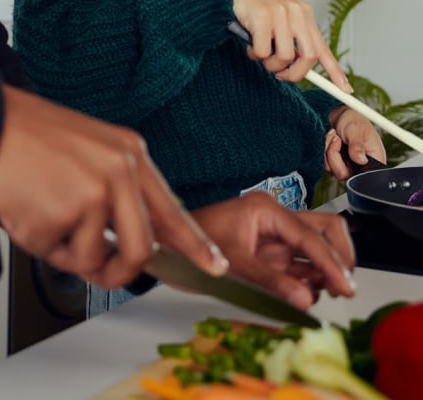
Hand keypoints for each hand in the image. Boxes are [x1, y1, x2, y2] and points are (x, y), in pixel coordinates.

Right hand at [0, 85, 227, 288]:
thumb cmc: (24, 137)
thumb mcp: (86, 149)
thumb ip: (113, 189)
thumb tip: (122, 241)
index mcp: (128, 152)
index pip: (170, 208)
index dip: (194, 243)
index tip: (214, 266)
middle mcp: (120, 170)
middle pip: (140, 249)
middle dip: (117, 271)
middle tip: (95, 268)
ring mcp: (95, 192)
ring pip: (93, 259)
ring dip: (63, 251)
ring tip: (41, 214)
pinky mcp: (66, 212)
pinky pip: (55, 256)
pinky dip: (35, 242)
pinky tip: (23, 208)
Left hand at [191, 192, 355, 310]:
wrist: (163, 247)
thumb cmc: (188, 245)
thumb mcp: (231, 265)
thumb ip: (270, 282)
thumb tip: (306, 300)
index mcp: (265, 210)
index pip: (311, 235)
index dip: (332, 263)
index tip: (346, 288)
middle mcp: (274, 219)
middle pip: (323, 230)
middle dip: (338, 258)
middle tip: (343, 289)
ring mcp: (273, 237)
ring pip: (315, 249)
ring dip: (325, 272)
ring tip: (321, 294)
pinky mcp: (269, 255)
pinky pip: (300, 265)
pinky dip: (308, 281)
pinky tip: (302, 296)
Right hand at [233, 0, 351, 90]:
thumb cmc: (253, 6)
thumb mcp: (279, 19)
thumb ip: (291, 38)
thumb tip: (298, 66)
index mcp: (303, 13)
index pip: (322, 47)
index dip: (334, 70)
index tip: (345, 89)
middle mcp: (296, 12)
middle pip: (308, 56)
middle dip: (295, 74)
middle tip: (280, 76)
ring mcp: (280, 13)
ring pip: (284, 57)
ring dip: (270, 64)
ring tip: (258, 52)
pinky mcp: (262, 16)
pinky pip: (263, 51)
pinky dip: (254, 54)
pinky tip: (249, 42)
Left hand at [325, 106, 386, 178]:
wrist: (340, 114)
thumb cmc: (353, 119)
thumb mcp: (356, 130)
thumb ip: (357, 146)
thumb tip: (361, 161)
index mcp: (373, 160)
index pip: (366, 176)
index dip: (354, 169)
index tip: (348, 153)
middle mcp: (360, 166)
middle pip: (343, 174)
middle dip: (335, 155)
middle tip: (337, 139)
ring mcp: (346, 166)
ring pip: (331, 170)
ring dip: (328, 151)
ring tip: (335, 136)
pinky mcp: (335, 164)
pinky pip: (325, 165)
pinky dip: (324, 151)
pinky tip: (330, 140)